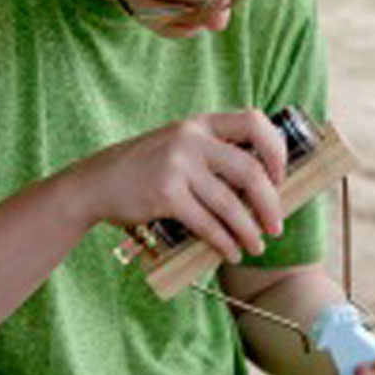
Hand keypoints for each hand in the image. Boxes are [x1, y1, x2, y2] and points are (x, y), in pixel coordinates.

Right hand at [73, 110, 285, 262]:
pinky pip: (207, 224)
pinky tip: (230, 252)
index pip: (254, 121)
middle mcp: (190, 138)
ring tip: (255, 246)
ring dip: (249, 232)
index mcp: (199, 123)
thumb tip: (263, 186)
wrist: (95, 182)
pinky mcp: (165, 194)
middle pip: (250, 170)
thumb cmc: (144, 168)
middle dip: (270, 204)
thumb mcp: (178, 145)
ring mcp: (177, 165)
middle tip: (275, 226)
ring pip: (230, 205)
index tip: (279, 177)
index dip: (276, 150)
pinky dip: (224, 243)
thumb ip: (211, 152)